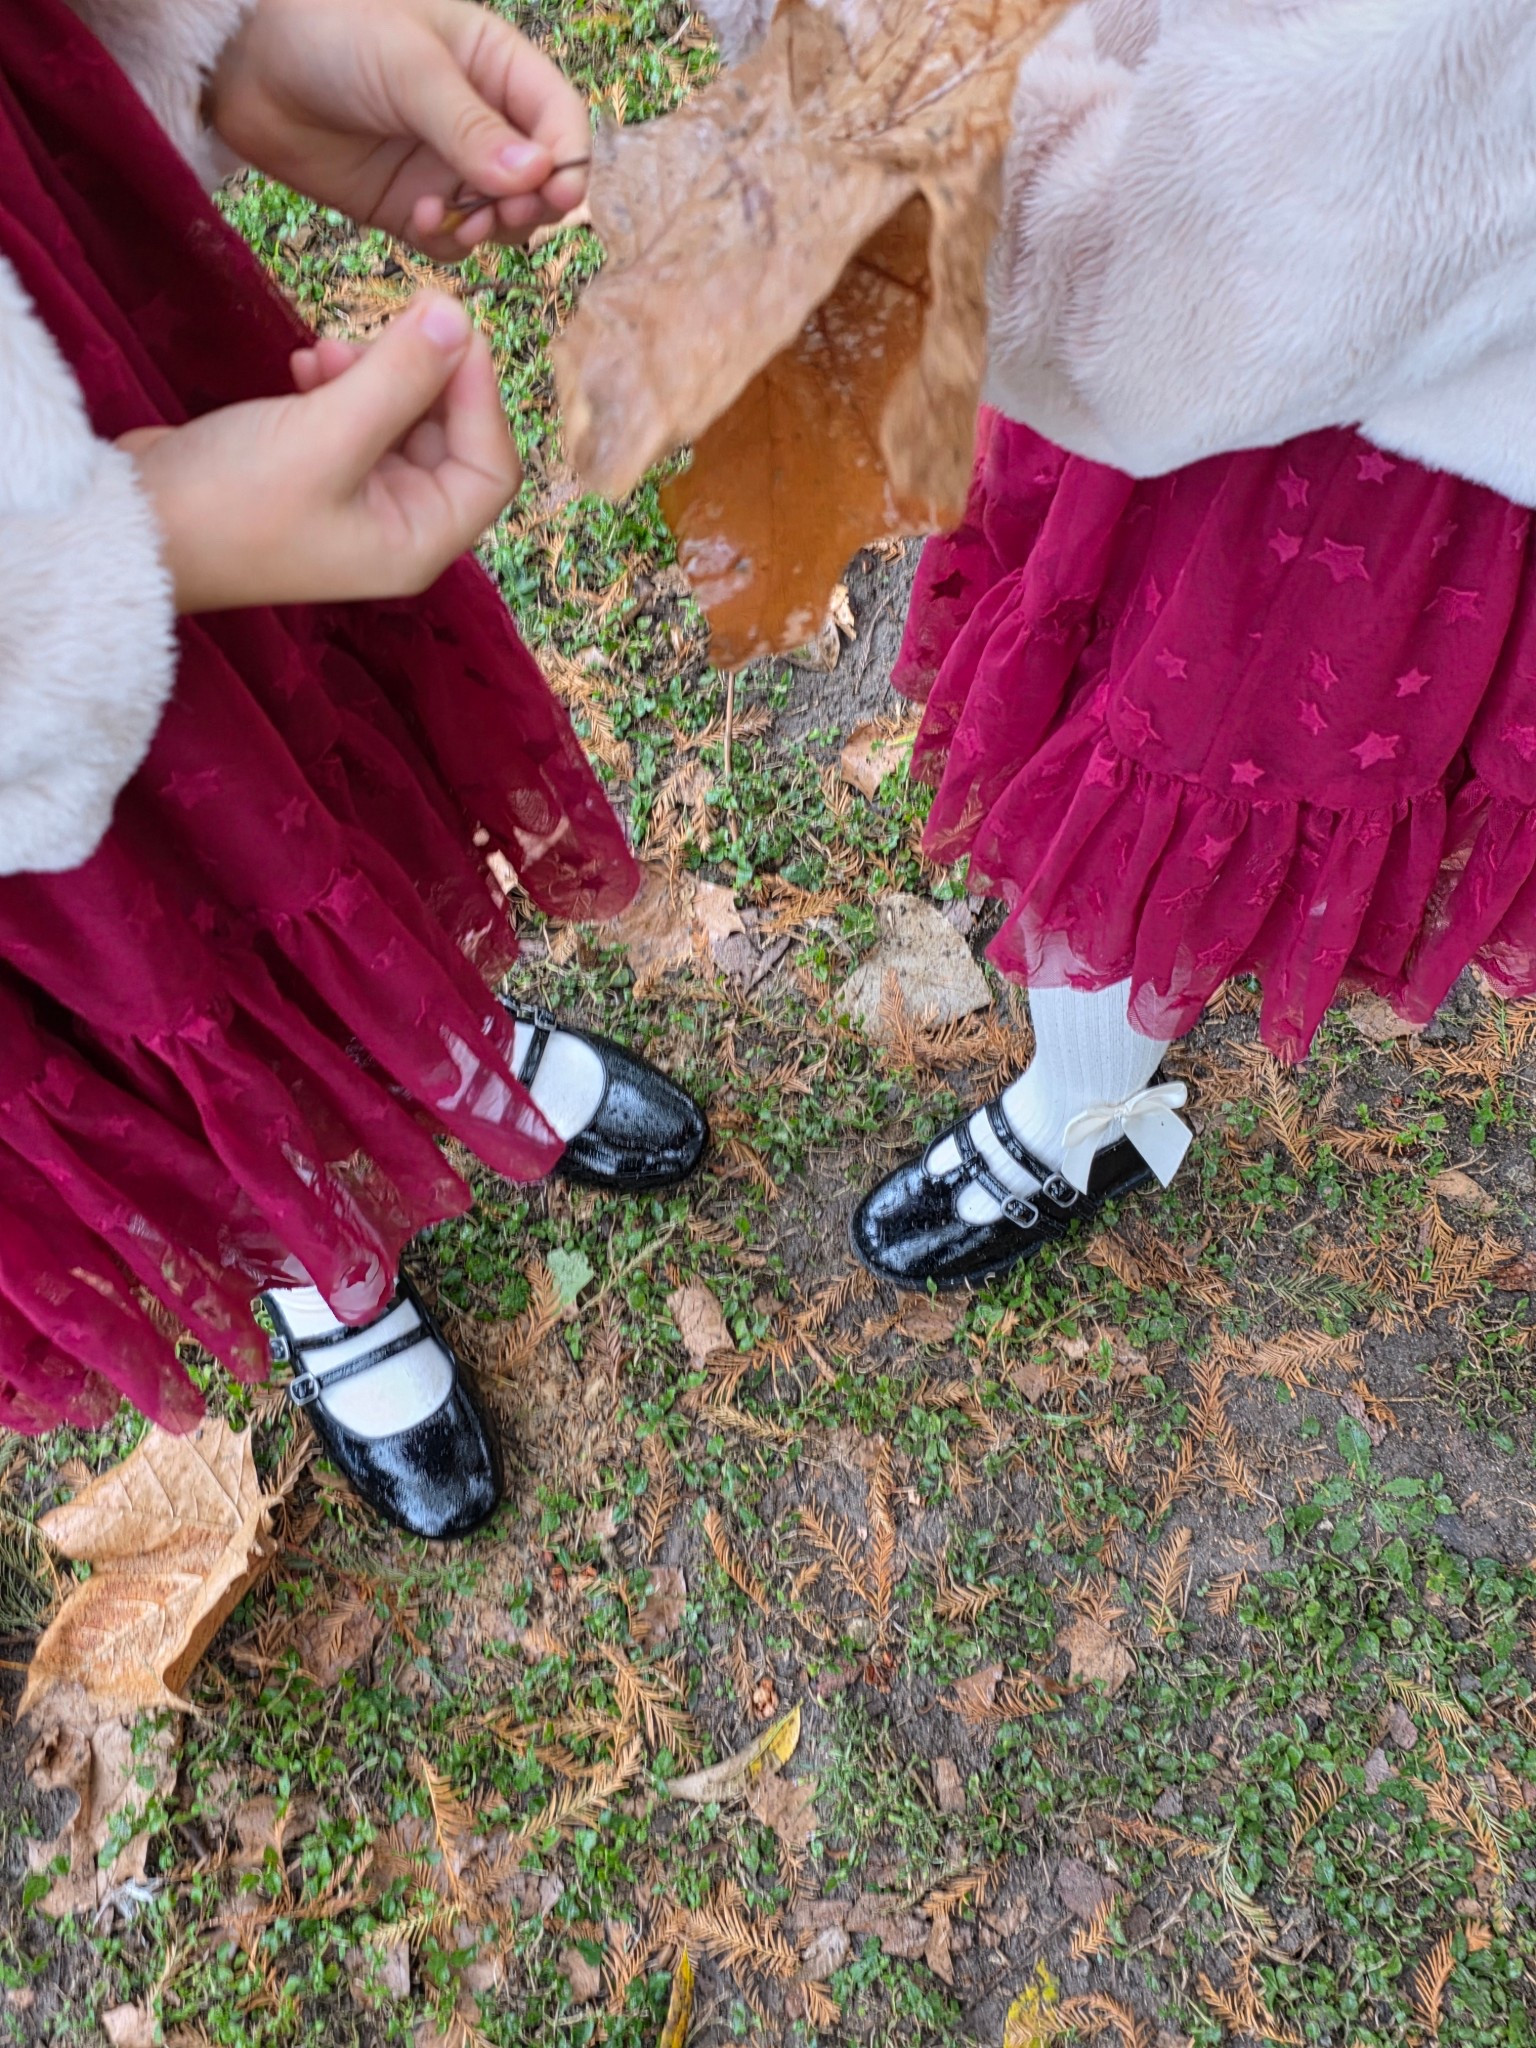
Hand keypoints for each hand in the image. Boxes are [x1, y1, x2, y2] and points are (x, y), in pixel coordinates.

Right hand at [120, 293, 520, 612]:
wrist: (130, 529)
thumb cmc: (230, 502)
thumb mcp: (324, 433)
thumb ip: (399, 376)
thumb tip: (459, 316)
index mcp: (418, 543)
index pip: (491, 467)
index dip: (480, 394)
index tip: (451, 326)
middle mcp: (398, 528)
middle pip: (449, 435)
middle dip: (418, 375)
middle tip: (375, 329)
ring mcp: (357, 502)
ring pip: (401, 418)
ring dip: (373, 371)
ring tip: (321, 350)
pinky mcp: (316, 473)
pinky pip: (355, 417)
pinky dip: (339, 383)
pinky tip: (302, 364)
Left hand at [208, 0, 590, 258]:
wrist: (243, 61)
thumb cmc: (328, 29)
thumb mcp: (407, 67)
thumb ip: (470, 126)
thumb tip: (538, 177)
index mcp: (496, 66)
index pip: (559, 118)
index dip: (568, 158)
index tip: (557, 194)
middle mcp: (483, 122)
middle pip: (542, 181)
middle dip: (531, 205)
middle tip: (502, 214)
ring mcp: (448, 169)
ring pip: (504, 220)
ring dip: (491, 230)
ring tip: (458, 219)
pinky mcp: (413, 209)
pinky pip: (455, 244)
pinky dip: (448, 244)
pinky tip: (420, 222)